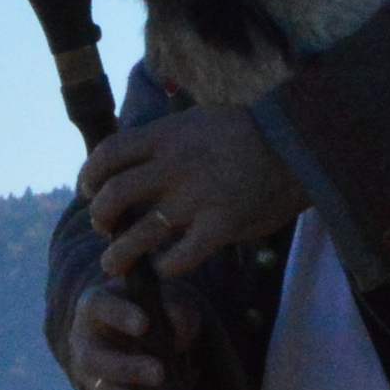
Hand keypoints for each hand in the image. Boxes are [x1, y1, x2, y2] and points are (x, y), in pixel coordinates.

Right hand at [65, 287, 177, 389]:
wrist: (142, 343)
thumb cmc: (155, 315)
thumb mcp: (167, 305)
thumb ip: (177, 313)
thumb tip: (180, 334)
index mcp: (96, 308)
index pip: (99, 306)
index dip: (119, 315)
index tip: (145, 323)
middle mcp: (86, 346)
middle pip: (97, 360)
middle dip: (128, 368)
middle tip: (160, 373)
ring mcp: (92, 381)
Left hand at [84, 103, 300, 283]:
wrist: (300, 146)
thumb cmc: (247, 135)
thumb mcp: (197, 121)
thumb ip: (163, 140)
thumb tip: (128, 157)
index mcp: (166, 137)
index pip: (107, 155)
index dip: (89, 177)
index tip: (89, 192)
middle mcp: (174, 167)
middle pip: (113, 197)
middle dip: (100, 218)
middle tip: (104, 229)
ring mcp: (197, 199)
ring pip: (137, 236)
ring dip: (118, 256)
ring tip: (115, 265)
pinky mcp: (221, 226)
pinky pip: (178, 259)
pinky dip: (164, 269)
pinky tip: (164, 268)